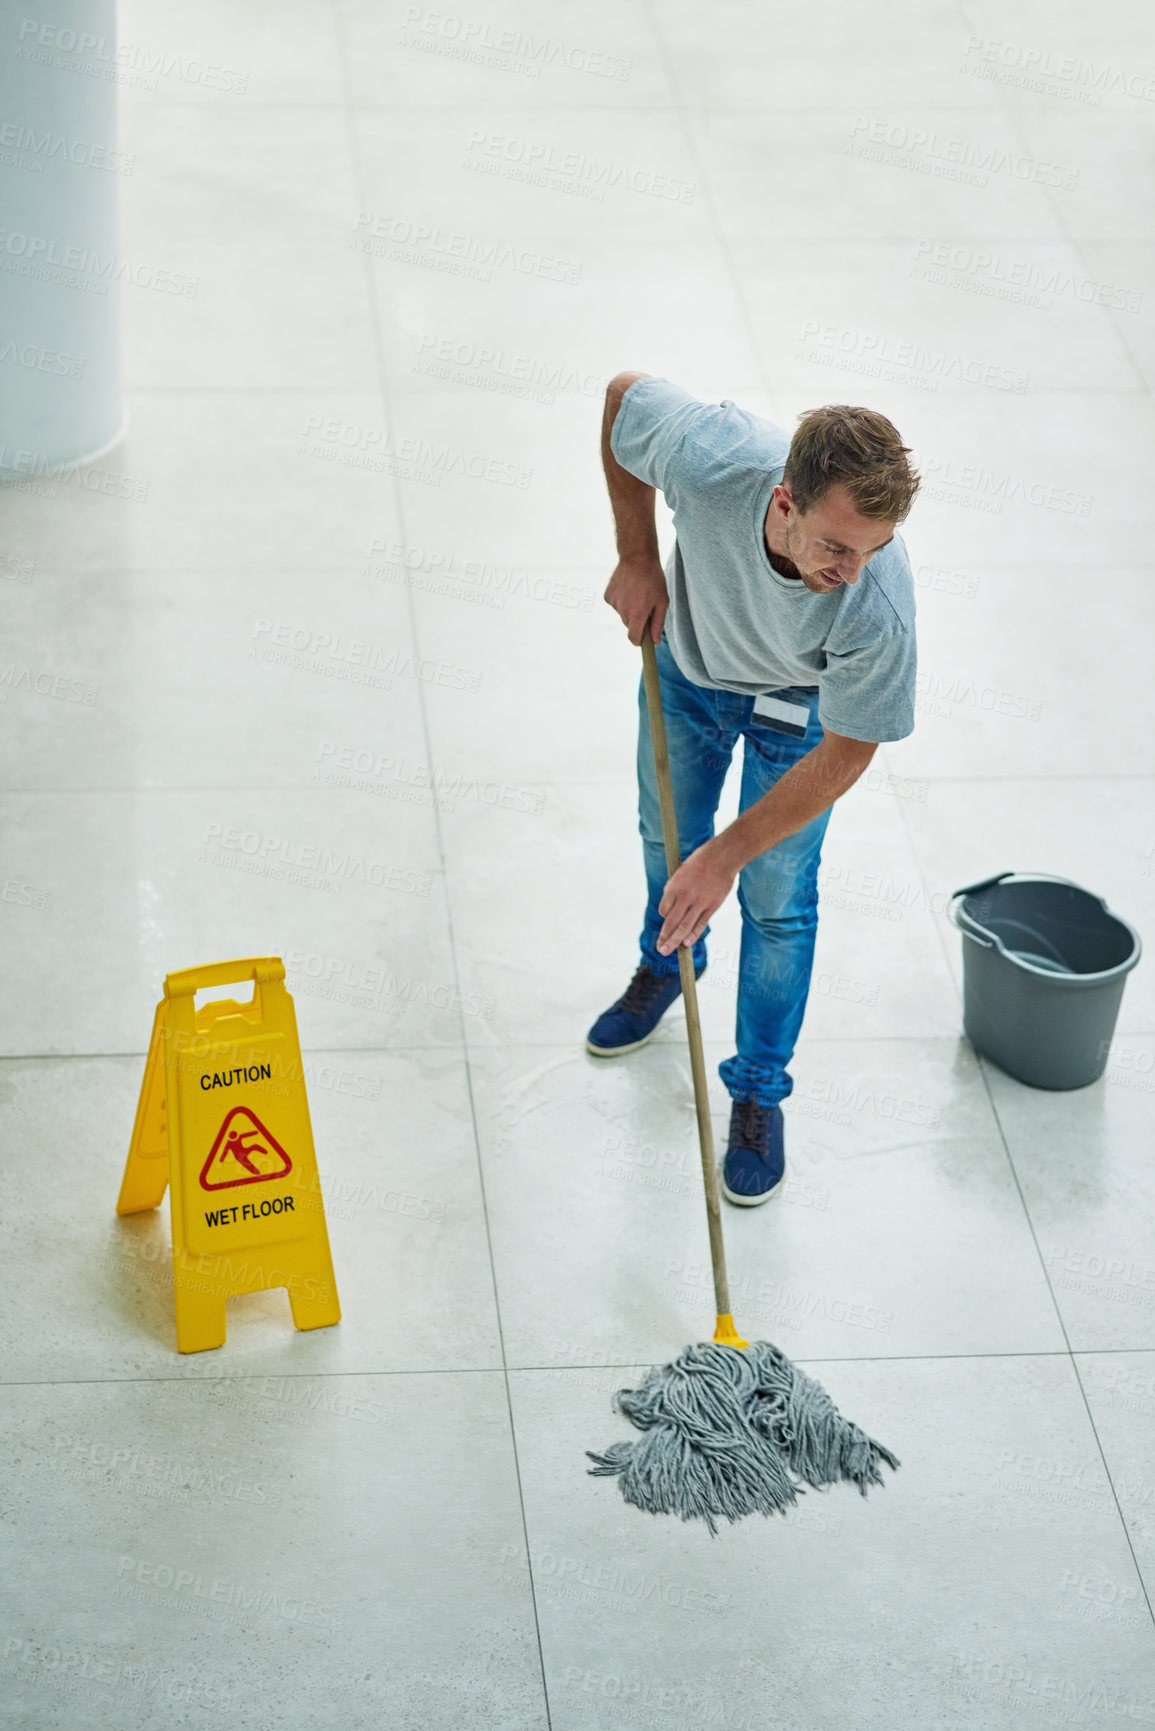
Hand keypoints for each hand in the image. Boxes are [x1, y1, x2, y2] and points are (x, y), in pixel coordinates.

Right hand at [604, 557, 667, 645]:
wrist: (637, 557)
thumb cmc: (653, 579)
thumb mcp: (662, 601)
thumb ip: (658, 624)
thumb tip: (654, 641)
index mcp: (637, 614)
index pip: (634, 638)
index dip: (639, 641)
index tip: (643, 640)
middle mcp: (623, 611)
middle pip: (629, 625)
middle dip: (637, 620)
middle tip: (646, 605)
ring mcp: (614, 603)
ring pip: (622, 614)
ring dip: (629, 609)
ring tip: (637, 592)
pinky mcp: (608, 596)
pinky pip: (616, 605)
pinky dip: (621, 600)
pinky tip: (628, 588)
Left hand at [656, 840, 735, 954]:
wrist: (723, 857)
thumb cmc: (700, 861)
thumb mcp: (680, 871)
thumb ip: (673, 888)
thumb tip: (668, 904)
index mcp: (675, 886)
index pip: (664, 910)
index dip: (664, 915)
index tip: (667, 916)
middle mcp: (686, 896)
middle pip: (671, 922)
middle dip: (664, 938)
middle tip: (660, 949)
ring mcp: (700, 902)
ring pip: (685, 926)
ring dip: (675, 941)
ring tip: (668, 950)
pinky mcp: (712, 906)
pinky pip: (701, 924)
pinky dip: (693, 935)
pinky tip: (687, 944)